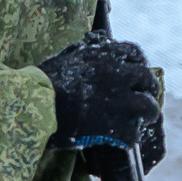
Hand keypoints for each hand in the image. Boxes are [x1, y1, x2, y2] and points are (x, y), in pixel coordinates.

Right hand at [39, 34, 158, 155]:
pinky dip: (129, 138)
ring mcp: (117, 101)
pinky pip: (132, 133)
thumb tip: (98, 41)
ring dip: (147, 114)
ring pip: (148, 107)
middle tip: (144, 100)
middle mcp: (117, 74)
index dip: (139, 66)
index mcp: (106, 55)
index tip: (136, 76)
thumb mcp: (68, 55)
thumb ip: (88, 50)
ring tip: (141, 121)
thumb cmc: (44, 81)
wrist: (33, 104)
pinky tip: (121, 140)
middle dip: (148, 90)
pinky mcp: (113, 126)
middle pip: (147, 80)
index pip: (136, 55)